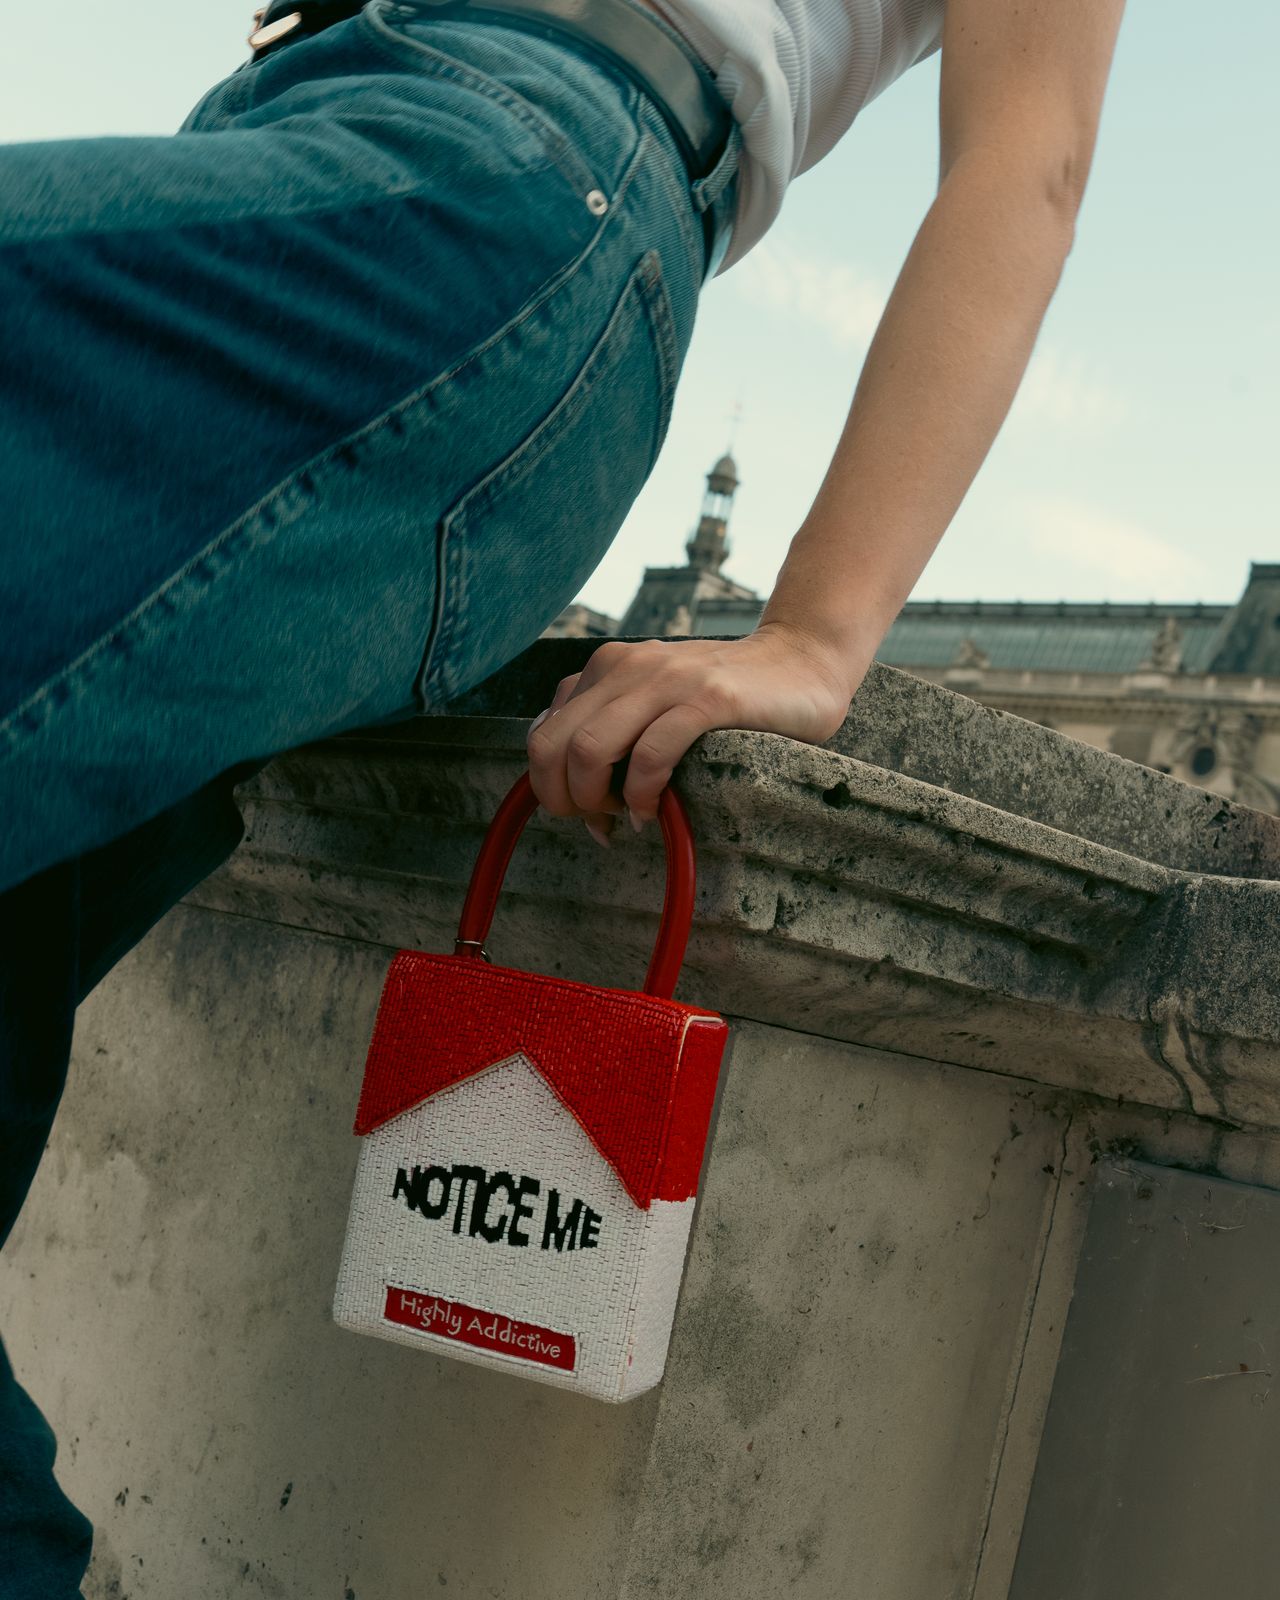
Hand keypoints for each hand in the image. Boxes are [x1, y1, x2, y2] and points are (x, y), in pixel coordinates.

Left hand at [524, 621, 865, 844]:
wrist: (800, 662)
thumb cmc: (724, 701)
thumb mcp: (653, 705)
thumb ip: (611, 733)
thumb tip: (574, 802)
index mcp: (607, 669)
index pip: (543, 735)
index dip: (550, 787)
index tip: (585, 814)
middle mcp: (627, 667)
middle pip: (553, 745)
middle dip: (564, 799)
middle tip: (600, 822)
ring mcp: (666, 679)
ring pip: (590, 749)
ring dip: (597, 799)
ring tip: (628, 816)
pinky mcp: (708, 699)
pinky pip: (650, 754)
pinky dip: (642, 794)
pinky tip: (655, 810)